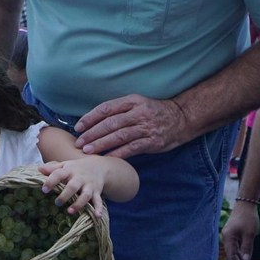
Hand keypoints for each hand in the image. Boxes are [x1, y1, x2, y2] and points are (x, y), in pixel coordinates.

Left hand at [37, 158, 108, 215]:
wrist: (100, 166)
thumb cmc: (77, 168)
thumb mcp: (65, 165)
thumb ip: (52, 168)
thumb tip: (39, 169)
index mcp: (70, 170)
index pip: (59, 174)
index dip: (51, 181)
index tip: (44, 189)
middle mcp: (80, 178)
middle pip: (73, 186)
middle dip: (65, 195)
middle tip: (57, 203)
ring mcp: (89, 185)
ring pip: (85, 195)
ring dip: (78, 204)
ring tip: (70, 211)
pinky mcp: (97, 192)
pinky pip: (98, 200)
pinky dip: (98, 208)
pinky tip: (97, 216)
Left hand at [74, 94, 190, 158]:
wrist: (181, 118)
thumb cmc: (153, 113)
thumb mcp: (137, 104)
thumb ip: (119, 111)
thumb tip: (93, 122)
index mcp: (132, 101)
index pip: (106, 108)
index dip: (90, 118)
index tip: (78, 127)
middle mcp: (138, 113)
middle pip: (110, 123)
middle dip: (92, 133)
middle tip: (79, 142)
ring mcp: (146, 127)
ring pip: (119, 136)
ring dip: (101, 144)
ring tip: (88, 150)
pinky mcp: (152, 141)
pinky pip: (131, 148)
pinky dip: (117, 153)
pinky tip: (106, 158)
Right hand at [221, 200, 259, 259]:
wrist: (246, 204)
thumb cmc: (248, 217)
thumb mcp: (249, 233)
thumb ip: (247, 247)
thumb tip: (246, 259)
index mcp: (228, 237)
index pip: (231, 255)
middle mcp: (226, 237)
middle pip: (231, 253)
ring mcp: (229, 235)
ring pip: (233, 250)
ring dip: (240, 258)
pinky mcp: (233, 233)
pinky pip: (235, 245)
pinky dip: (240, 251)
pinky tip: (245, 256)